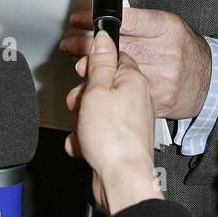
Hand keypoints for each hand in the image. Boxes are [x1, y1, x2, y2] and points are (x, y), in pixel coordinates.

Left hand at [62, 7, 210, 119]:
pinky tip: (91, 91)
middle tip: (69, 44)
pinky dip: (105, 95)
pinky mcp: (157, 101)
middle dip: (86, 46)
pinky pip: (125, 98)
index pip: (126, 21)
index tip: (78, 20)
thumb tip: (104, 23)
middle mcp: (166, 52)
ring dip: (91, 71)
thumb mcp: (168, 26)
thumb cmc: (184, 49)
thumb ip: (139, 23)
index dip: (97, 20)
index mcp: (167, 28)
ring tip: (76, 66)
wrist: (209, 80)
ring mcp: (162, 78)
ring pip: (117, 75)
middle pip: (117, 47)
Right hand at [64, 31, 160, 215]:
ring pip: (96, 111)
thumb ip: (99, 63)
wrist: (122, 178)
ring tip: (83, 129)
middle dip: (83, 97)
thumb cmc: (114, 138)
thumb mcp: (98, 91)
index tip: (82, 72)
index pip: (113, 58)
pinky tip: (85, 145)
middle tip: (80, 105)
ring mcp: (130, 120)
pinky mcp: (122, 139)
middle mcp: (136, 98)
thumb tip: (103, 38)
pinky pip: (98, 132)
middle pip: (101, 86)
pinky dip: (87, 139)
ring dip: (82, 121)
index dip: (93, 65)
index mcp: (134, 80)